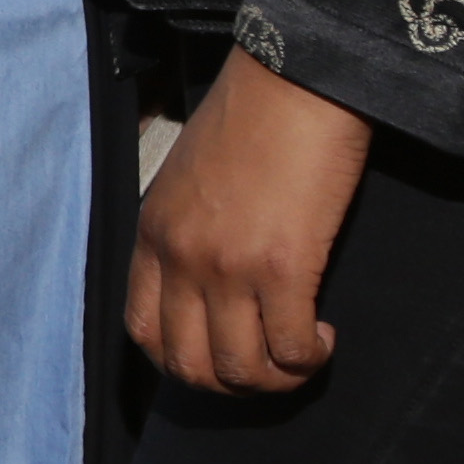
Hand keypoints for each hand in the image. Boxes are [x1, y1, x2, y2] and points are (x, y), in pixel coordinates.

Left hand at [128, 52, 373, 393]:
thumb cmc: (255, 119)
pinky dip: (306, 358)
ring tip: (301, 354)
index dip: (182, 360)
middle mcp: (181, 257)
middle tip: (269, 366)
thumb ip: (188, 231)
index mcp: (154, 233)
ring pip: (238, 371)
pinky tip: (321, 336)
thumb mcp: (190, 177)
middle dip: (231, 385)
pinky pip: (288, 349)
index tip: (221, 353)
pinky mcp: (280, 267)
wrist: (297, 78)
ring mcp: (226, 267)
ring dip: (274, 380)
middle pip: (187, 366)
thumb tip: (211, 286)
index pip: (142, 331)